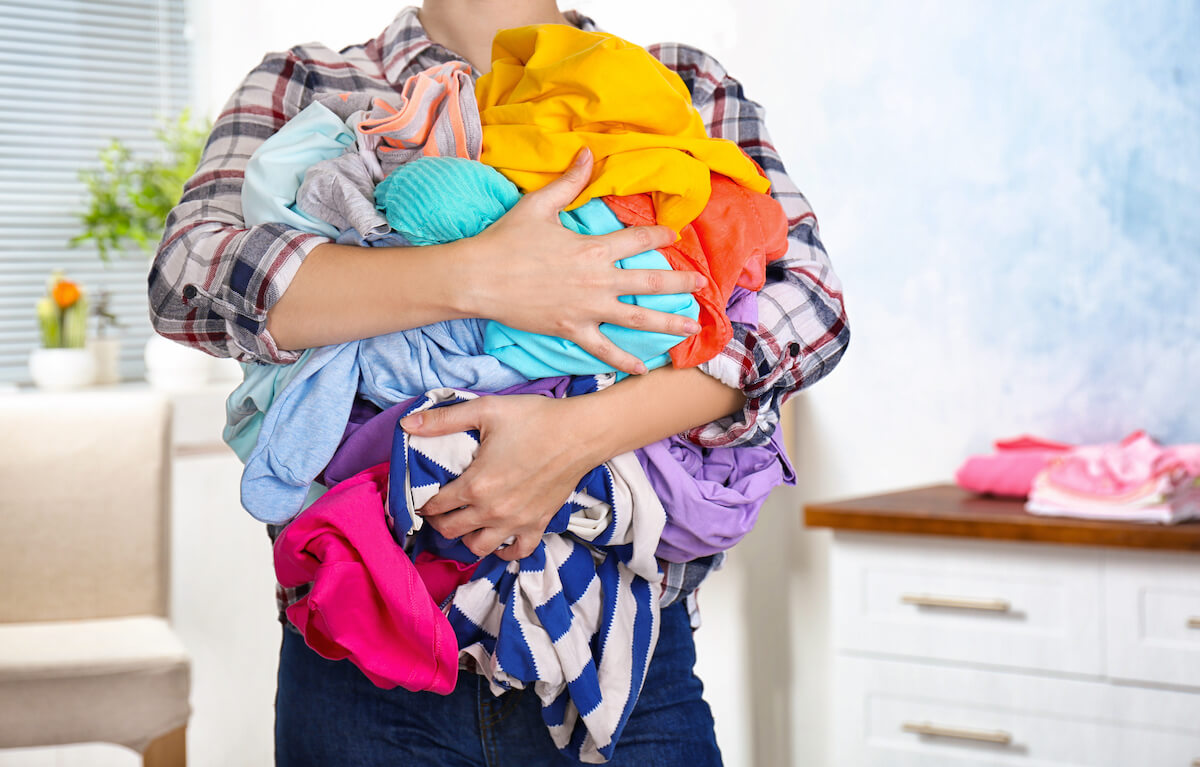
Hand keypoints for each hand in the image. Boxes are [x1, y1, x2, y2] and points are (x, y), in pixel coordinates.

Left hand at [401, 394, 603, 560]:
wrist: (580, 433)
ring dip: (466, 539)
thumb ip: (443, 420)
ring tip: (464, 525)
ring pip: (478, 548)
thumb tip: (407, 425)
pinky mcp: (538, 525)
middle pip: (451, 531)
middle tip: (437, 512)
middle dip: (438, 523)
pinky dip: (504, 552)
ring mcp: (516, 522)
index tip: (421, 498)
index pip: (436, 505)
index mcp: (475, 485)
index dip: (422, 502)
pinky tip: (498, 541)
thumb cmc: (534, 419)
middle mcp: (492, 511)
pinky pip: (517, 553)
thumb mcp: (485, 410)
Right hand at [460, 149, 702, 374]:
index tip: (675, 235)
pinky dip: (624, 361)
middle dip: (679, 283)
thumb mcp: (539, 204)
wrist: (478, 278)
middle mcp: (598, 279)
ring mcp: (587, 308)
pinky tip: (643, 369)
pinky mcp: (572, 330)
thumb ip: (569, 181)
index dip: (661, 234)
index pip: (638, 238)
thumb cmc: (506, 240)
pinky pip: (604, 349)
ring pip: (637, 318)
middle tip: (700, 286)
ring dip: (667, 324)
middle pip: (650, 280)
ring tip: (690, 328)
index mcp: (593, 247)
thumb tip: (588, 152)